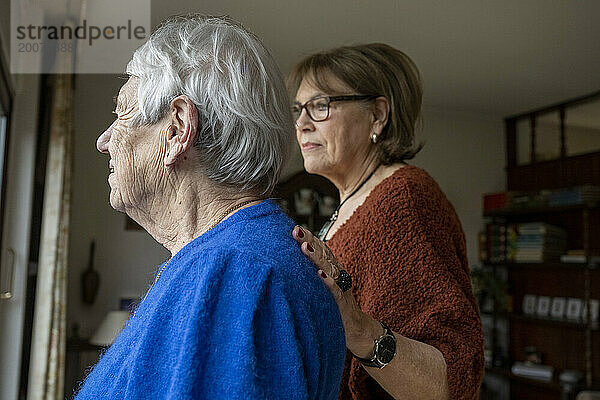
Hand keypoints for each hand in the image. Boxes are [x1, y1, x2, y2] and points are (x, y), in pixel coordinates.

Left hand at [292, 226, 382, 357]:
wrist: (356, 328)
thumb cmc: (334, 305)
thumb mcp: (321, 287)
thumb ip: (311, 274)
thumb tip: (288, 265)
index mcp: (331, 269)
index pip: (320, 249)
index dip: (309, 238)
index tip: (295, 228)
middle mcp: (337, 274)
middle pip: (323, 254)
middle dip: (310, 241)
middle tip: (296, 231)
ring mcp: (341, 286)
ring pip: (329, 268)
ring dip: (317, 257)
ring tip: (304, 247)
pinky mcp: (342, 302)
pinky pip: (336, 290)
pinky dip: (330, 282)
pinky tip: (320, 275)